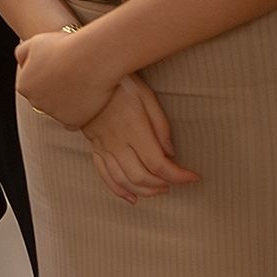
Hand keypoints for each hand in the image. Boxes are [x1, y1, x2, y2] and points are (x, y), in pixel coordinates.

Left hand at [11, 25, 119, 129]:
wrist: (91, 58)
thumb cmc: (64, 47)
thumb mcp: (36, 42)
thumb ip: (22, 53)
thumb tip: (22, 62)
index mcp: (24, 85)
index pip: (33, 83)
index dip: (47, 73)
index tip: (60, 65)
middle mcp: (35, 103)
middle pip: (45, 98)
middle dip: (56, 88)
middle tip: (72, 73)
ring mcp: (54, 114)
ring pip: (60, 109)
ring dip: (68, 99)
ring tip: (83, 81)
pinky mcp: (72, 121)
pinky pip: (75, 117)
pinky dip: (80, 109)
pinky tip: (88, 94)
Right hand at [82, 81, 194, 199]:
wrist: (84, 79)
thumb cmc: (120, 83)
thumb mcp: (146, 95)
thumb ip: (160, 125)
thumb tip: (170, 153)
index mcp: (134, 130)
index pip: (159, 164)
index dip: (178, 175)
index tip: (193, 177)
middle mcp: (118, 144)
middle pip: (142, 177)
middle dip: (163, 184)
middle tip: (177, 182)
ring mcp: (104, 148)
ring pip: (124, 180)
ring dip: (144, 191)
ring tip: (160, 190)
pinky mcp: (95, 149)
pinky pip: (105, 175)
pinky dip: (119, 190)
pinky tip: (132, 197)